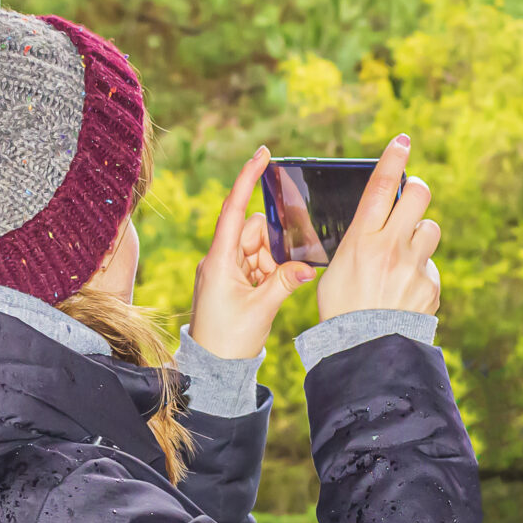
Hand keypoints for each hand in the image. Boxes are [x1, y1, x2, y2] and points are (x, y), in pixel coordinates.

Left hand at [188, 145, 316, 359]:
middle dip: (272, 247)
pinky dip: (269, 274)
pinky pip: (257, 265)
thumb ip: (286, 282)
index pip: (233, 209)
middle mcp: (220, 259)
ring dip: (272, 265)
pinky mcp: (232, 281)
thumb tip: (309, 267)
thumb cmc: (229, 340)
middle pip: (253, 231)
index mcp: (220, 259)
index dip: (248, 179)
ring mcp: (226, 270)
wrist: (213, 368)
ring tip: (269, 292)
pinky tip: (269, 293)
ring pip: (259, 249)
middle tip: (276, 275)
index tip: (263, 154)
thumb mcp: (261, 309)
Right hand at [315, 134, 441, 321]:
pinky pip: (430, 266)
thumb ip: (358, 241)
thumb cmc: (341, 310)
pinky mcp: (430, 285)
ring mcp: (414, 266)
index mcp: (361, 240)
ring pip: (430, 229)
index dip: (393, 159)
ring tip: (403, 256)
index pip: (380, 187)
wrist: (365, 352)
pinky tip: (404, 292)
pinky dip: (419, 273)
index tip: (403, 140)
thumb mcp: (336, 268)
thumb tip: (374, 224)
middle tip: (410, 197)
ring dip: (419, 235)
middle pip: (418, 196)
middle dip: (416, 190)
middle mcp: (391, 248)